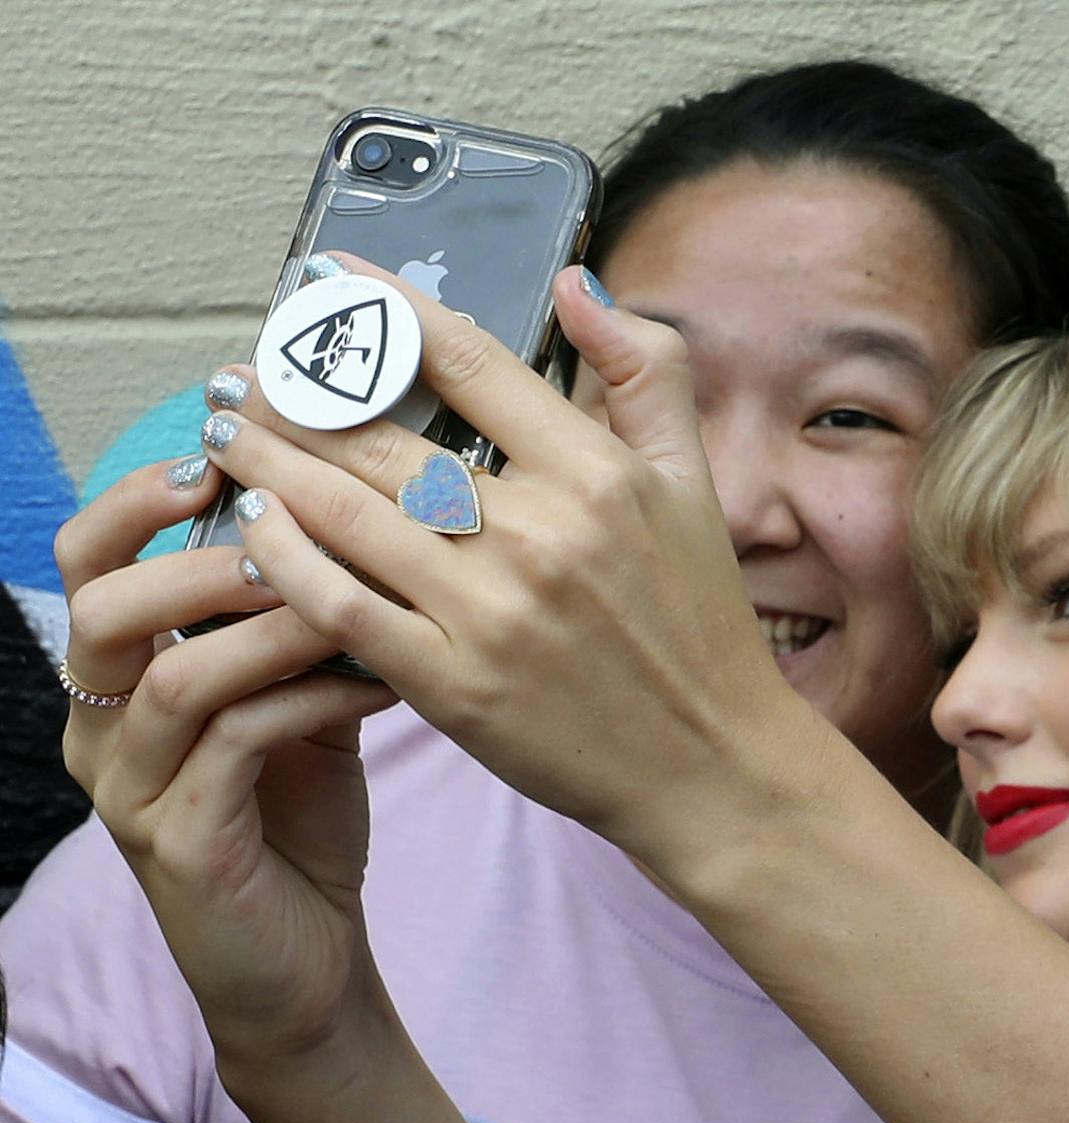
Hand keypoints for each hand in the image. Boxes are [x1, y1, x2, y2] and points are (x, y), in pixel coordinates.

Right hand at [54, 457, 396, 1064]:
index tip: (215, 453)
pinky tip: (371, 680)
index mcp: (117, 685)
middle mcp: (101, 733)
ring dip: (262, 625)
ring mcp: (132, 793)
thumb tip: (358, 520)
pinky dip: (303, 698)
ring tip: (340, 594)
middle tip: (276, 521)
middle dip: (193, 554)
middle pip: (100, 608)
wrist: (304, 963)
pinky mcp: (183, 846)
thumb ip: (297, 625)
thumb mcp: (295, 706)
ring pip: (171, 677)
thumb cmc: (298, 824)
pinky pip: (233, 746)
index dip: (136, 500)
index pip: (87, 565)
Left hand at [194, 256, 797, 864]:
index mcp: (597, 474)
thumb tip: (572, 284)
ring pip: (343, 513)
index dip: (383, 308)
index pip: (466, 361)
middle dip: (294, 392)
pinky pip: (339, 606)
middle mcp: (539, 534)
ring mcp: (489, 611)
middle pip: (380, 435)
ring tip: (224, 433)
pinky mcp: (454, 683)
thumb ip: (647, 373)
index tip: (324, 277)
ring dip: (267, 462)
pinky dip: (285, 560)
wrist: (710, 765)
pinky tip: (254, 527)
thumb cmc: (698, 626)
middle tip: (243, 373)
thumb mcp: (695, 484)